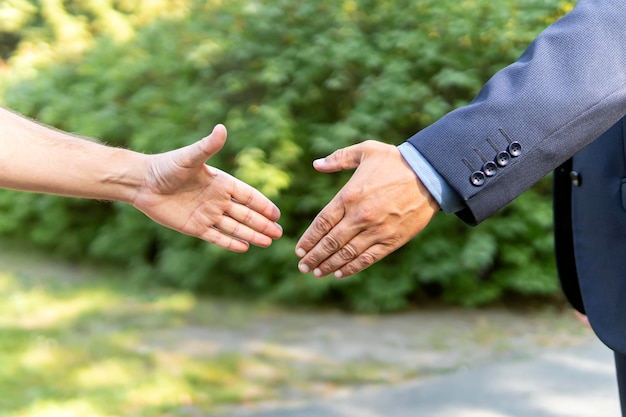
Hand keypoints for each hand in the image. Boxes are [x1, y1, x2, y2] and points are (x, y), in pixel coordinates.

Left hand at [133, 124, 281, 251]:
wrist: (142, 182)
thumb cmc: (166, 166)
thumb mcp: (190, 157)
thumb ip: (208, 146)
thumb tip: (222, 128)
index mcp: (220, 183)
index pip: (248, 195)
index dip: (262, 204)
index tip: (277, 214)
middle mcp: (216, 199)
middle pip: (245, 214)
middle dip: (262, 224)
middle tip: (279, 233)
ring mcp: (206, 214)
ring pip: (234, 227)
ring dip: (251, 234)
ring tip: (267, 242)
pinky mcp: (194, 227)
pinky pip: (216, 237)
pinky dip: (230, 242)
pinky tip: (244, 247)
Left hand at [296, 140, 438, 277]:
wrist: (430, 175)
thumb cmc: (396, 161)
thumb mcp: (366, 151)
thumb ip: (339, 158)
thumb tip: (316, 164)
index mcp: (350, 195)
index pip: (322, 222)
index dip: (309, 239)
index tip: (299, 250)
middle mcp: (360, 216)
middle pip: (330, 242)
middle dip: (314, 257)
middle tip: (303, 267)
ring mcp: (376, 230)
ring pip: (346, 254)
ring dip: (329, 265)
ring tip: (317, 273)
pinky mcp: (392, 240)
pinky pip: (367, 259)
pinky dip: (352, 268)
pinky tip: (340, 274)